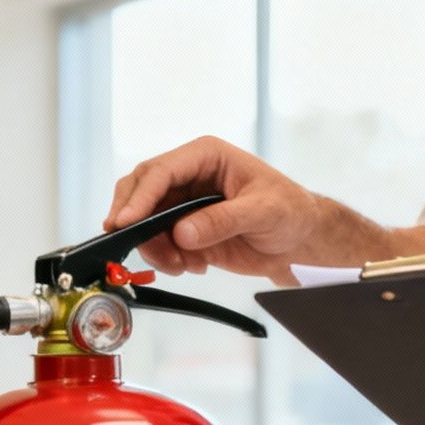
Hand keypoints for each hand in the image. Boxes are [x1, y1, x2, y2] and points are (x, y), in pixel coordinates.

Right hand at [105, 137, 330, 283]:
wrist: (300, 242)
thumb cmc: (290, 212)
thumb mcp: (263, 212)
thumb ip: (222, 221)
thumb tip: (182, 232)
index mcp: (206, 157)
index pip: (161, 172)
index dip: (139, 197)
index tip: (125, 223)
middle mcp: (189, 177)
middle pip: (140, 191)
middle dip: (133, 220)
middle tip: (128, 244)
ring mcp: (184, 205)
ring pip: (145, 222)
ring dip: (153, 247)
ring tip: (180, 266)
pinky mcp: (186, 231)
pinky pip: (159, 244)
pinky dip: (167, 260)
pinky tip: (192, 267)